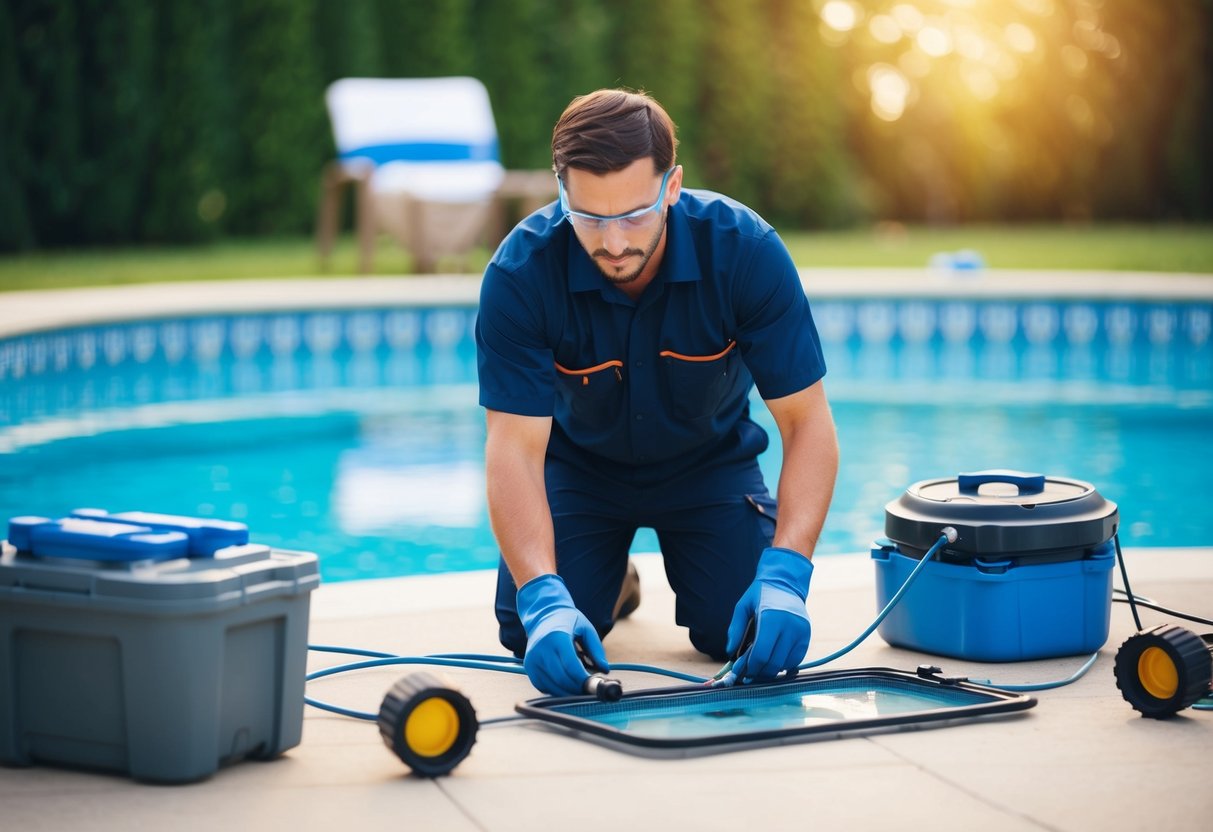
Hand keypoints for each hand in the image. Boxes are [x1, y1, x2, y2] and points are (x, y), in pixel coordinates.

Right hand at [516, 574, 608, 695]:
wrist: (543, 616)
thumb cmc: (568, 622)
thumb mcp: (586, 628)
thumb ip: (596, 649)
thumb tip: (605, 670)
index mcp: (557, 638)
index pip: (571, 666)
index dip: (584, 680)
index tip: (595, 685)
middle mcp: (542, 650)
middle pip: (562, 679)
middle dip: (578, 688)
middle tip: (591, 689)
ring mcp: (532, 660)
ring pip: (552, 687)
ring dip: (569, 692)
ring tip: (580, 687)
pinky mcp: (529, 667)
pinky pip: (544, 687)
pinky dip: (557, 690)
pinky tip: (567, 684)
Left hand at [726, 547, 812, 679]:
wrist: (786, 583)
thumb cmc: (761, 595)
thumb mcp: (743, 606)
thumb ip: (735, 629)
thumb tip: (730, 652)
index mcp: (771, 618)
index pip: (761, 654)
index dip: (749, 667)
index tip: (740, 672)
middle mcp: (789, 626)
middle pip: (773, 663)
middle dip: (758, 672)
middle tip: (747, 675)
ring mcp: (801, 633)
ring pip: (785, 664)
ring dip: (770, 671)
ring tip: (758, 668)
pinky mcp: (807, 637)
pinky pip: (795, 660)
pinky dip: (783, 665)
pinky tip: (773, 662)